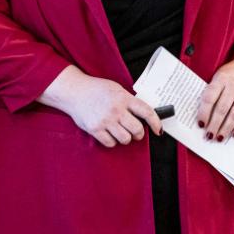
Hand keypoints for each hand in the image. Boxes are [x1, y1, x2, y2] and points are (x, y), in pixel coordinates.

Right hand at [38, 66, 161, 147]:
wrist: (74, 91)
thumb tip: (144, 116)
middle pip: (137, 130)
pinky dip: (112, 141)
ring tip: (120, 131)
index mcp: (124, 98)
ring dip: (126, 138)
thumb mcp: (116, 89)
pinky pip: (110, 143)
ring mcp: (105, 120)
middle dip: (139, 133)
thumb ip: (129, 101)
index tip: (158, 130)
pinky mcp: (95, 129)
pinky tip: (109, 133)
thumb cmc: (97, 90)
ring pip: (125, 139)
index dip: (156, 122)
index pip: (146, 111)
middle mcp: (116, 109)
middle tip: (135, 132)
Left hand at [196, 56, 233, 142]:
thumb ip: (212, 91)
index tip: (200, 124)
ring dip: (226, 129)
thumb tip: (203, 115)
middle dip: (214, 125)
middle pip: (222, 109)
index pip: (210, 98)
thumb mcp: (219, 76)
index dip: (204, 113)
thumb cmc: (231, 74)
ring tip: (219, 138)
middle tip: (209, 136)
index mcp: (221, 78)